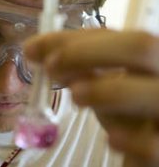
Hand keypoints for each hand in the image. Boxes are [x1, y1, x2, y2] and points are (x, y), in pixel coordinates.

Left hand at [25, 29, 158, 165]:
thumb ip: (77, 64)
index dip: (75, 39)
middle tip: (50, 66)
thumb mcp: (102, 81)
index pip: (117, 35)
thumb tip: (34, 50)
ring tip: (76, 96)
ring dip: (106, 90)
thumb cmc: (124, 107)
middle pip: (141, 47)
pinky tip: (111, 140)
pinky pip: (157, 144)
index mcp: (153, 57)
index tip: (34, 47)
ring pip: (154, 91)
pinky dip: (132, 140)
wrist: (150, 143)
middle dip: (87, 52)